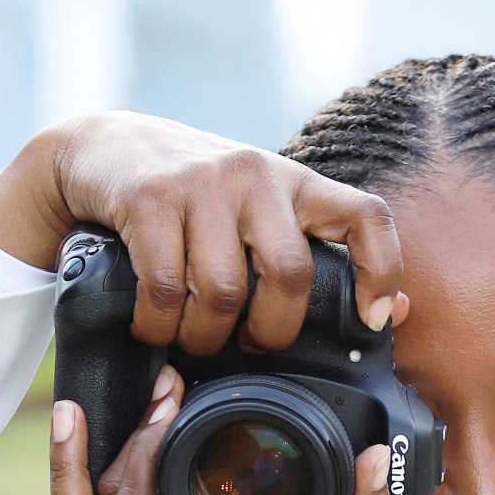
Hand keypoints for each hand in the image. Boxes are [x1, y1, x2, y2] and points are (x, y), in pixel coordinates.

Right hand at [0, 110, 408, 351]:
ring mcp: (201, 182)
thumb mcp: (258, 216)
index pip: (365, 215)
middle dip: (270, 332)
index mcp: (295, 183)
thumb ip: (316, 258)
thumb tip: (394, 312)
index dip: (380, 270)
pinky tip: (153, 326)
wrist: (100, 149)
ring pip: (222, 292)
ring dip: (204, 337)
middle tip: (246, 344)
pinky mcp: (148, 198)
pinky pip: (165, 290)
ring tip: (192, 338)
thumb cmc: (194, 201)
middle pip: (289, 274)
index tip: (368, 319)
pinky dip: (158, 326)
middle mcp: (256, 174)